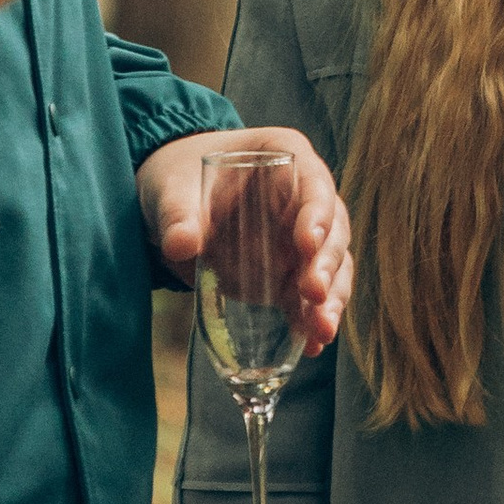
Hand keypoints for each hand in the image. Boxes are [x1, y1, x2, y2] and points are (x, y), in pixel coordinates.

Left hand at [142, 129, 351, 350]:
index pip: (314, 182)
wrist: (173, 202)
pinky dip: (313, 319)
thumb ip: (177, 214)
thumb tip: (180, 245)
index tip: (307, 243)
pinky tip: (314, 345)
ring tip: (322, 330)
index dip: (317, 213)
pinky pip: (312, 297)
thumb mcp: (170, 190)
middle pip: (333, 229)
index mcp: (285, 157)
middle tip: (312, 293)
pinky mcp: (291, 271)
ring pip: (333, 267)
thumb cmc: (177, 178)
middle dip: (327, 264)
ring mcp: (301, 236)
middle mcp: (305, 196)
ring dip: (331, 298)